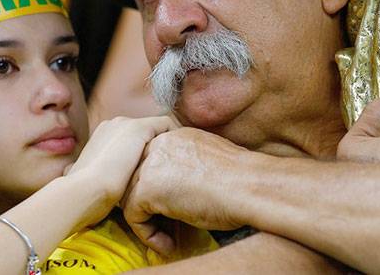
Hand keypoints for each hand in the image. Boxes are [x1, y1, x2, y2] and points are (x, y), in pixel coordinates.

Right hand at [65, 116, 177, 222]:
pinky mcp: (139, 128)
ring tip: (180, 159)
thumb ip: (90, 172)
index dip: (143, 152)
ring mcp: (126, 124)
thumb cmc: (84, 194)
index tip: (155, 168)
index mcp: (101, 136)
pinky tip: (182, 153)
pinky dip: (175, 135)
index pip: (129, 138)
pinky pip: (166, 124)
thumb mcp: (87, 179)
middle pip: (144, 131)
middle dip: (157, 145)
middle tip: (172, 164)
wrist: (85, 191)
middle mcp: (113, 125)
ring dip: (168, 140)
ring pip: (156, 127)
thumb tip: (77, 175)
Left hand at [121, 127, 249, 254]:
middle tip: (161, 223)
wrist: (250, 186)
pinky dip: (148, 235)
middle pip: (134, 176)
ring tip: (166, 236)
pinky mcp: (148, 188)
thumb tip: (177, 182)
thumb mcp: (208, 158)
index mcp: (173, 135)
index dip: (153, 185)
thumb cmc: (240, 180)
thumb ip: (186, 163)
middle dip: (143, 202)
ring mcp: (150, 165)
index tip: (167, 206)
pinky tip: (168, 244)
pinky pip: (133, 216)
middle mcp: (158, 144)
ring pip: (129, 195)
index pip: (147, 160)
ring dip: (145, 220)